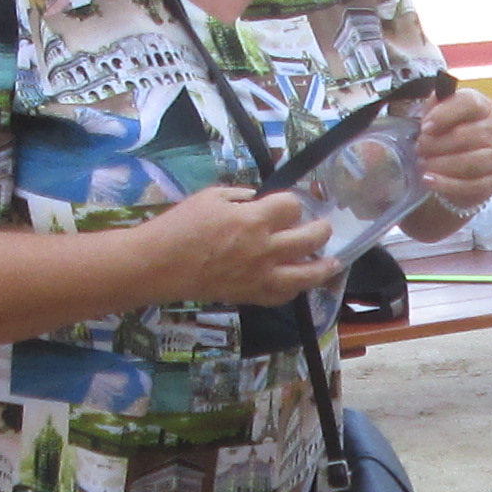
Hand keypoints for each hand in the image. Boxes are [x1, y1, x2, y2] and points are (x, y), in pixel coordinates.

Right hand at [153, 181, 337, 306]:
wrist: (160, 265)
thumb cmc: (181, 226)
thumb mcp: (211, 196)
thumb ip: (242, 196)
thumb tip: (258, 200)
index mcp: (254, 218)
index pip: (293, 206)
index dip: (292, 203)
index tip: (288, 204)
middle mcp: (265, 248)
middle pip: (311, 238)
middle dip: (320, 229)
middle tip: (322, 227)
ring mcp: (261, 276)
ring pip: (307, 274)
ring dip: (324, 266)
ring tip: (332, 262)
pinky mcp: (252, 295)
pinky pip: (283, 296)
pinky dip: (294, 289)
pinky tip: (298, 283)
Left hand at [410, 81, 491, 222]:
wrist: (452, 169)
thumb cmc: (443, 137)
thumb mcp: (435, 116)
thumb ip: (433, 107)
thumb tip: (432, 109)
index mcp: (480, 106)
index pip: (470, 103)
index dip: (445, 114)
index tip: (425, 127)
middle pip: (471, 134)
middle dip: (439, 143)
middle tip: (420, 148)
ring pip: (474, 160)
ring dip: (444, 164)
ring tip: (424, 164)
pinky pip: (473, 185)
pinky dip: (448, 184)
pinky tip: (430, 180)